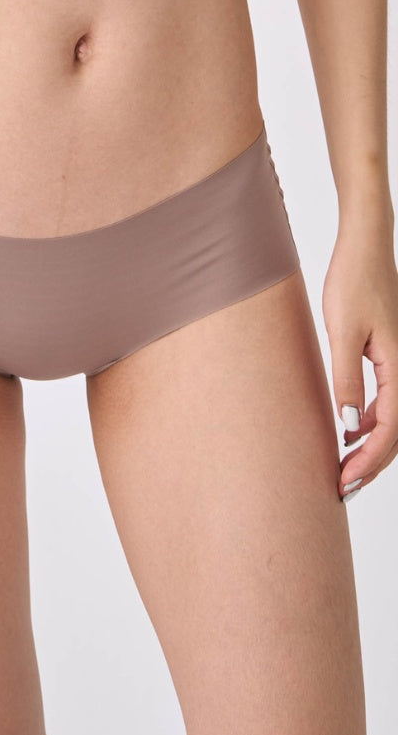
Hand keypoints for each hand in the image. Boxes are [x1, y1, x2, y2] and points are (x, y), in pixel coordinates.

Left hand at [322, 233, 397, 501]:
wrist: (364, 247)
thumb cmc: (352, 282)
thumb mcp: (341, 332)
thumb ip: (346, 379)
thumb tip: (346, 427)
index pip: (389, 432)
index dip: (367, 462)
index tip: (344, 483)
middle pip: (396, 433)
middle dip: (371, 464)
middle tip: (341, 488)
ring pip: (393, 419)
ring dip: (371, 445)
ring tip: (343, 466)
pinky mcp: (390, 355)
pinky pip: (387, 400)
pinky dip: (370, 422)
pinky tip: (348, 429)